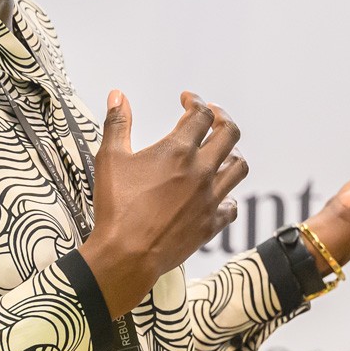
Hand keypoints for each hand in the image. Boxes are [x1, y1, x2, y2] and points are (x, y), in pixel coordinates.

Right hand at [82, 92, 246, 316]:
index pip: (200, 114)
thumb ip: (117, 123)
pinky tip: (218, 194)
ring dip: (231, 154)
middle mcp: (201, 171)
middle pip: (230, 134)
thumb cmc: (117, 207)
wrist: (126, 254)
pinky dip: (228, 197)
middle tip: (213, 116)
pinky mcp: (211, 223)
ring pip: (238, 167)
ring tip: (220, 151)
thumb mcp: (110, 159)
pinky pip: (232, 206)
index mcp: (178, 151)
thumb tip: (118, 96)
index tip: (187, 100)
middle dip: (223, 119)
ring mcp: (210, 198)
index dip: (195, 101)